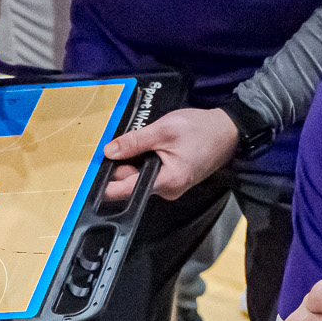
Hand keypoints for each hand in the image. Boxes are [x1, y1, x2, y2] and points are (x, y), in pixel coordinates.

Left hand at [103, 106, 239, 200]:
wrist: (229, 130)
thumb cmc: (200, 129)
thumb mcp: (164, 130)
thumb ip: (134, 142)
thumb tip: (109, 152)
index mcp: (167, 182)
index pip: (127, 191)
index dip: (108, 183)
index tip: (92, 174)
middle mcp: (169, 190)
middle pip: (133, 184)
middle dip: (124, 166)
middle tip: (122, 144)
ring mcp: (174, 186)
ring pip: (143, 178)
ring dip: (136, 162)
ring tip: (140, 141)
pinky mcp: (176, 179)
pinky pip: (154, 174)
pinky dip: (148, 162)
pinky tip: (152, 146)